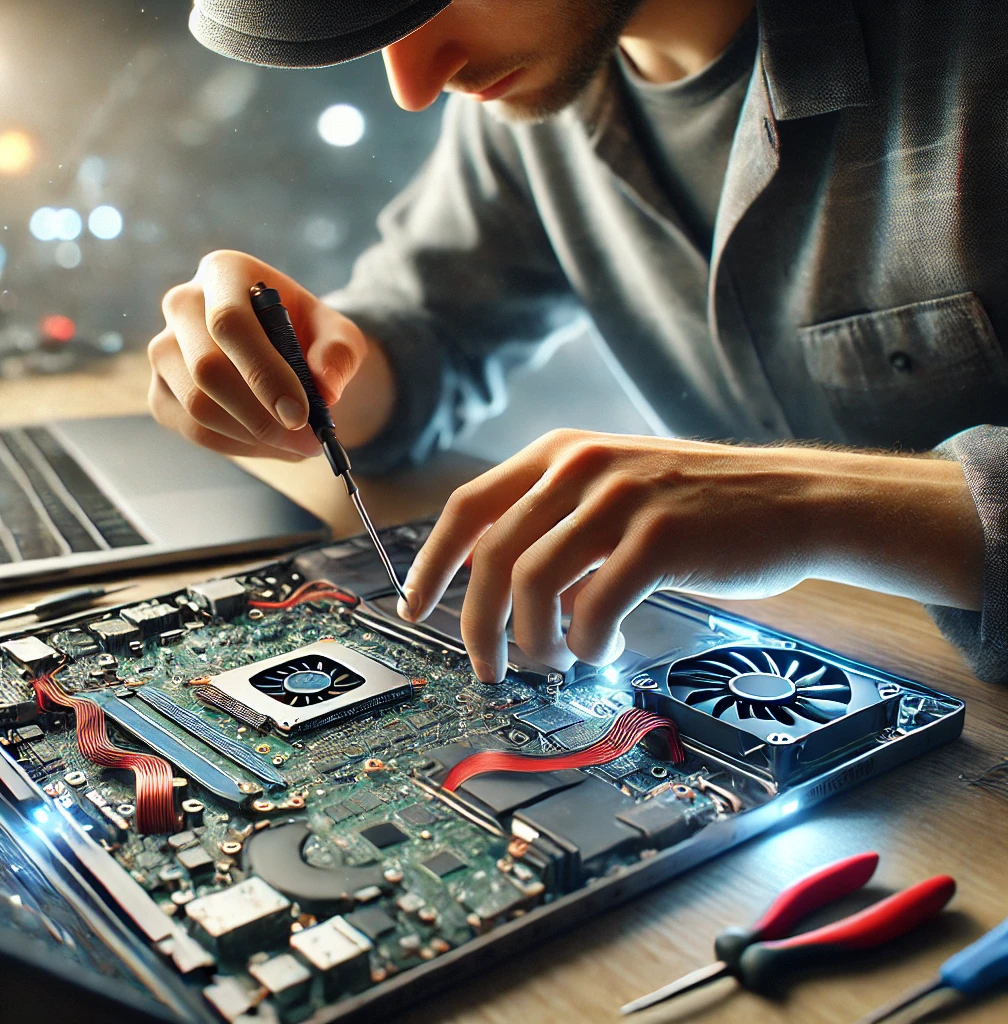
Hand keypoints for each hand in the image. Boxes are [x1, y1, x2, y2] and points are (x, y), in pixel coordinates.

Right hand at [148, 250, 373, 459]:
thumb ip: (340, 353)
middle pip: (206, 370)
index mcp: (224, 272)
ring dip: (254, 436)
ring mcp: (163, 349)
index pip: (229, 323)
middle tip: (309, 441)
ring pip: (197, 406)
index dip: (264, 373)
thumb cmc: (309, 334)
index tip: (300, 415)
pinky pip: (192, 430)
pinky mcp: (160, 391)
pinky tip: (271, 443)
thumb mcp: (339, 334)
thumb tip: (325, 387)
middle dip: (261, 416)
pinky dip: (238, 446)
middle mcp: (182, 304)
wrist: (285, 349)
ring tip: (299, 444)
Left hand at [397, 429, 982, 681]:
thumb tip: (502, 594)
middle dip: (476, 625)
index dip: (431, 564)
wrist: (795, 499)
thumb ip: (557, 531)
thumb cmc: (702, 508)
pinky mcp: (658, 537)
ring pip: (531, 585)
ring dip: (535, 641)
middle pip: (490, 556)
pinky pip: (594, 608)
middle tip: (489, 667)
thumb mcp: (616, 496)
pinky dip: (590, 643)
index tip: (414, 608)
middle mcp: (580, 467)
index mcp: (560, 454)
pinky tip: (607, 648)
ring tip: (559, 660)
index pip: (466, 508)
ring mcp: (620, 498)